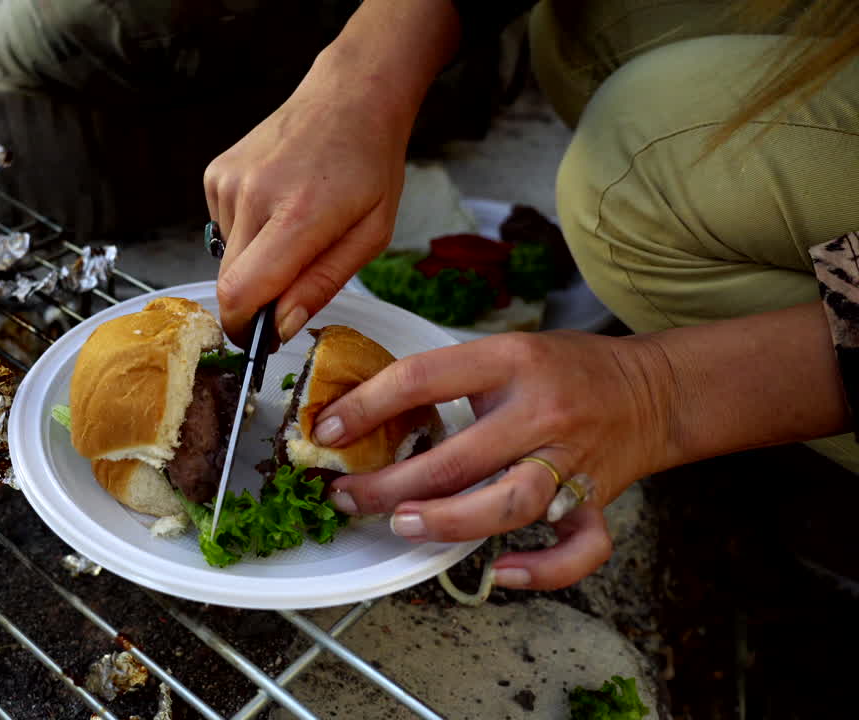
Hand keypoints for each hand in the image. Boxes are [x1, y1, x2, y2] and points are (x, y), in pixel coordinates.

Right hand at [203, 57, 412, 347]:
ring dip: (255, 259)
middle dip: (254, 301)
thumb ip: (322, 284)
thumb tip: (280, 326)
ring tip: (293, 226)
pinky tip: (276, 203)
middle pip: (229, 282)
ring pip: (227, 256)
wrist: (348, 96)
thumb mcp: (371, 235)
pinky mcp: (216, 174)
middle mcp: (253, 196)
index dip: (244, 330)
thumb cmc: (369, 166)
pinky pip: (223, 228)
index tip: (261, 341)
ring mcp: (228, 182)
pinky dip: (247, 231)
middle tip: (289, 289)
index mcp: (298, 215)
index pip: (242, 292)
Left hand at [315, 330, 678, 589]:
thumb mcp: (506, 350)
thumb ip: (450, 378)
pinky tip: (498, 573)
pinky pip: (578, 549)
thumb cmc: (565, 368)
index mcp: (511, 362)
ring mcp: (572, 461)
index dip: (365, 407)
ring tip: (403, 526)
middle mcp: (541, 412)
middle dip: (389, 484)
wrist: (654, 388)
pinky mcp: (597, 501)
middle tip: (348, 496)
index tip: (326, 430)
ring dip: (448, 522)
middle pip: (456, 458)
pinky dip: (542, 571)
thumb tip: (366, 412)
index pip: (422, 379)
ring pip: (507, 504)